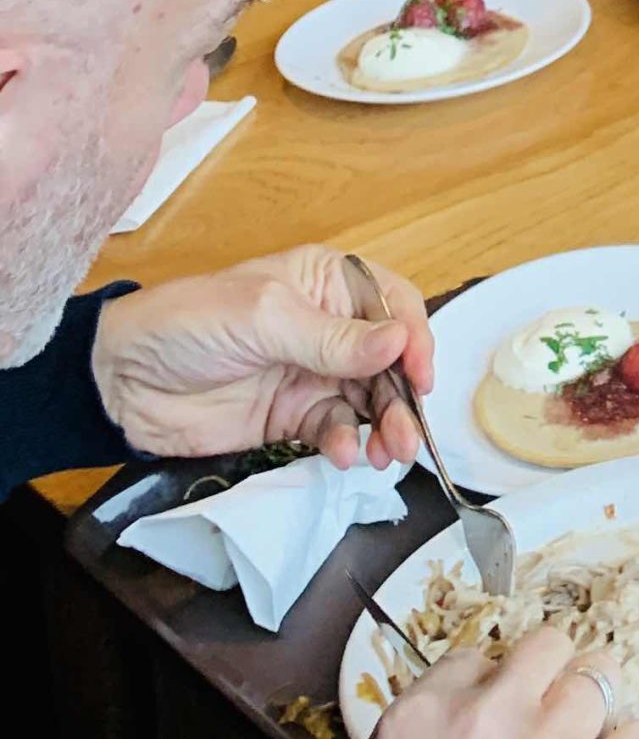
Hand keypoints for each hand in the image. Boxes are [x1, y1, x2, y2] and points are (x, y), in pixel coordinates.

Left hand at [91, 246, 432, 470]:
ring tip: (386, 456)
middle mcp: (329, 326)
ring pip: (369, 399)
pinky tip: (343, 454)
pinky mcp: (291, 416)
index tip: (419, 377)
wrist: (119, 381)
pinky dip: (345, 442)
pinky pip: (334, 428)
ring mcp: (312, 373)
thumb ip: (332, 338)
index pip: (392, 305)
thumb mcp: (264, 319)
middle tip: (407, 436)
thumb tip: (398, 343)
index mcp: (328, 282)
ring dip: (383, 426)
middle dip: (403, 397)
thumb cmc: (188, 324)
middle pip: (389, 360)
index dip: (414, 339)